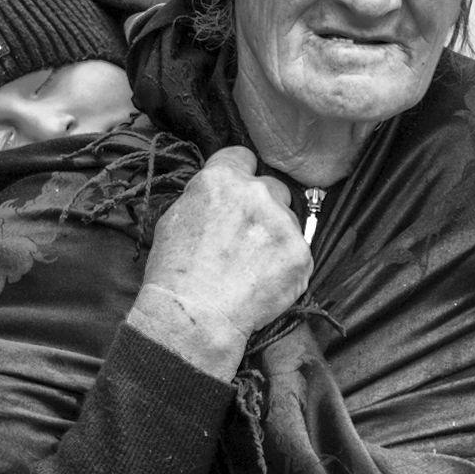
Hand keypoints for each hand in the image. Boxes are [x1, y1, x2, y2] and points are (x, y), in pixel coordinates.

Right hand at [127, 146, 312, 376]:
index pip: (243, 157)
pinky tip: (264, 282)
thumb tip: (218, 195)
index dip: (240, 174)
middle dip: (263, 207)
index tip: (238, 194)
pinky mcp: (300, 253)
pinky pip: (299, 252)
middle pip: (272, 188)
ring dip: (277, 236)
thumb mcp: (173, 219)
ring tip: (253, 267)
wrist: (194, 316)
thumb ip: (204, 198)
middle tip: (247, 237)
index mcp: (221, 179)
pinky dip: (287, 266)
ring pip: (288, 220)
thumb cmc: (174, 273)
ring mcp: (282, 223)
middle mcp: (256, 193)